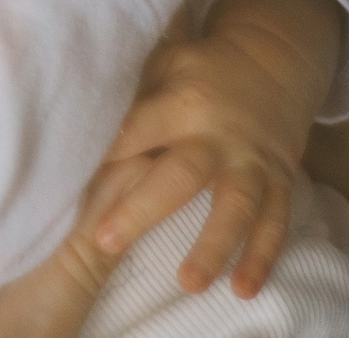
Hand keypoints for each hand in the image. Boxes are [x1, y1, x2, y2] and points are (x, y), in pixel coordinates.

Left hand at [90, 0, 342, 297]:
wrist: (275, 58)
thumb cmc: (202, 67)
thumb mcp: (165, 65)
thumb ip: (134, 96)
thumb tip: (79, 118)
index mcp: (182, 104)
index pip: (136, 131)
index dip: (106, 155)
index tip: (69, 183)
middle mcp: (217, 135)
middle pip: (181, 176)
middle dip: (142, 210)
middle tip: (105, 244)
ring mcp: (252, 160)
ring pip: (235, 207)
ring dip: (214, 247)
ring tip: (188, 284)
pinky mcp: (279, 179)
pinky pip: (274, 221)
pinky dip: (263, 257)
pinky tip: (244, 289)